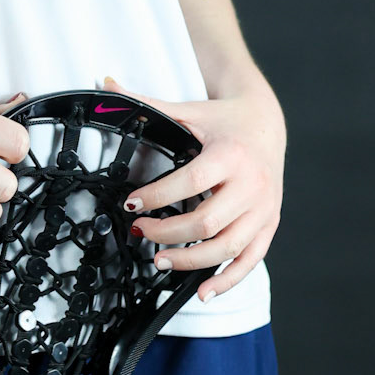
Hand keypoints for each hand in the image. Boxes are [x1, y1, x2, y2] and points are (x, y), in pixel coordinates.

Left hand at [104, 73, 284, 301]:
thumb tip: (104, 84)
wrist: (268, 124)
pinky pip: (251, 259)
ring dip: (191, 260)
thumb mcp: (187, 110)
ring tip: (160, 260)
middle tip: (140, 231)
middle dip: (169, 232)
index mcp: (230, 155)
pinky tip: (203, 291)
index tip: (132, 203)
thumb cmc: (223, 120)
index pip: (190, 182)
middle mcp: (251, 184)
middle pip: (207, 220)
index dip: (158, 197)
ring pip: (228, 246)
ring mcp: (263, 208)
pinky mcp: (269, 224)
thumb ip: (146, 103)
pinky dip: (227, 279)